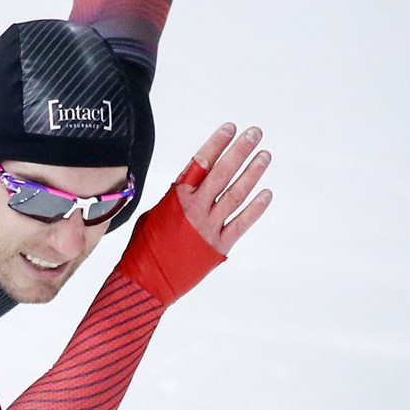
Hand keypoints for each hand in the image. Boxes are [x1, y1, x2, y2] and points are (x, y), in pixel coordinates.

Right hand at [117, 122, 271, 305]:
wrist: (145, 282)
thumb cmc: (143, 247)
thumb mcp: (154, 214)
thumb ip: (175, 199)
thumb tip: (188, 186)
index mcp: (176, 197)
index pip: (200, 162)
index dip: (216, 143)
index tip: (230, 127)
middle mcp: (194, 209)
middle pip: (221, 173)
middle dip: (239, 150)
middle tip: (255, 133)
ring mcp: (207, 227)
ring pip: (235, 195)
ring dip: (252, 173)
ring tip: (265, 155)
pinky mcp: (218, 247)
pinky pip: (240, 224)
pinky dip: (255, 209)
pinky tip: (267, 193)